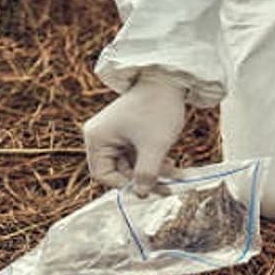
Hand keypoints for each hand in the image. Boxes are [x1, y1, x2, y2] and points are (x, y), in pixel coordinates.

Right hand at [82, 72, 185, 192]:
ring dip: (154, 172)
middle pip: (119, 171)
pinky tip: (173, 164)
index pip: (102, 175)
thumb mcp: (154, 146)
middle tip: (169, 189)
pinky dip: (155, 161)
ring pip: (132, 165)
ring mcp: (115, 135)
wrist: (168, 81)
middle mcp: (101, 137)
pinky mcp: (129, 133)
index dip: (125, 185)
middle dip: (145, 179)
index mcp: (97, 138)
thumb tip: (141, 194)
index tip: (148, 189)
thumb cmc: (158, 109)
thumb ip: (147, 173)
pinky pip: (139, 155)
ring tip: (177, 175)